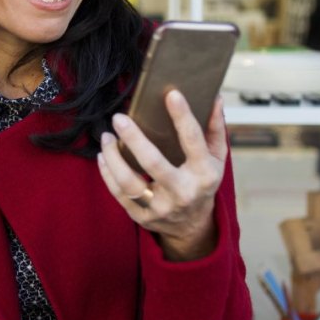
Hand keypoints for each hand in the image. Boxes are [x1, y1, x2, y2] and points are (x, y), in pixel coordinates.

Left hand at [96, 91, 226, 260]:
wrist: (192, 226)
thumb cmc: (202, 182)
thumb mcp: (216, 159)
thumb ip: (215, 129)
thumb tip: (215, 98)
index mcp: (204, 174)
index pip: (193, 141)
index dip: (182, 116)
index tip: (171, 94)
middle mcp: (182, 192)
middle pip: (153, 163)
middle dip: (134, 138)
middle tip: (119, 117)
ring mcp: (160, 207)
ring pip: (129, 182)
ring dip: (113, 156)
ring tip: (106, 136)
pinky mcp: (142, 216)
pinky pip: (118, 194)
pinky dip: (107, 173)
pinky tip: (103, 156)